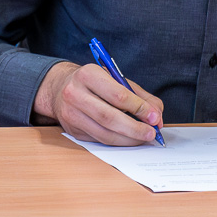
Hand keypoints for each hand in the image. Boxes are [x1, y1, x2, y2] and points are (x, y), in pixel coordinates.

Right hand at [35, 61, 163, 146]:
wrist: (60, 88)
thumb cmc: (94, 83)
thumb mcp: (117, 80)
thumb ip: (141, 97)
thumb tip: (156, 117)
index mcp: (88, 75)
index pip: (117, 95)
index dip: (139, 108)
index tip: (154, 117)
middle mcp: (75, 94)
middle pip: (109, 117)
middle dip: (135, 128)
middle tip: (151, 133)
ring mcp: (71, 114)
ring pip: (104, 133)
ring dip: (128, 139)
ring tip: (143, 138)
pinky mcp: (72, 130)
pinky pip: (99, 140)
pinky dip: (117, 142)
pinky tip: (128, 138)